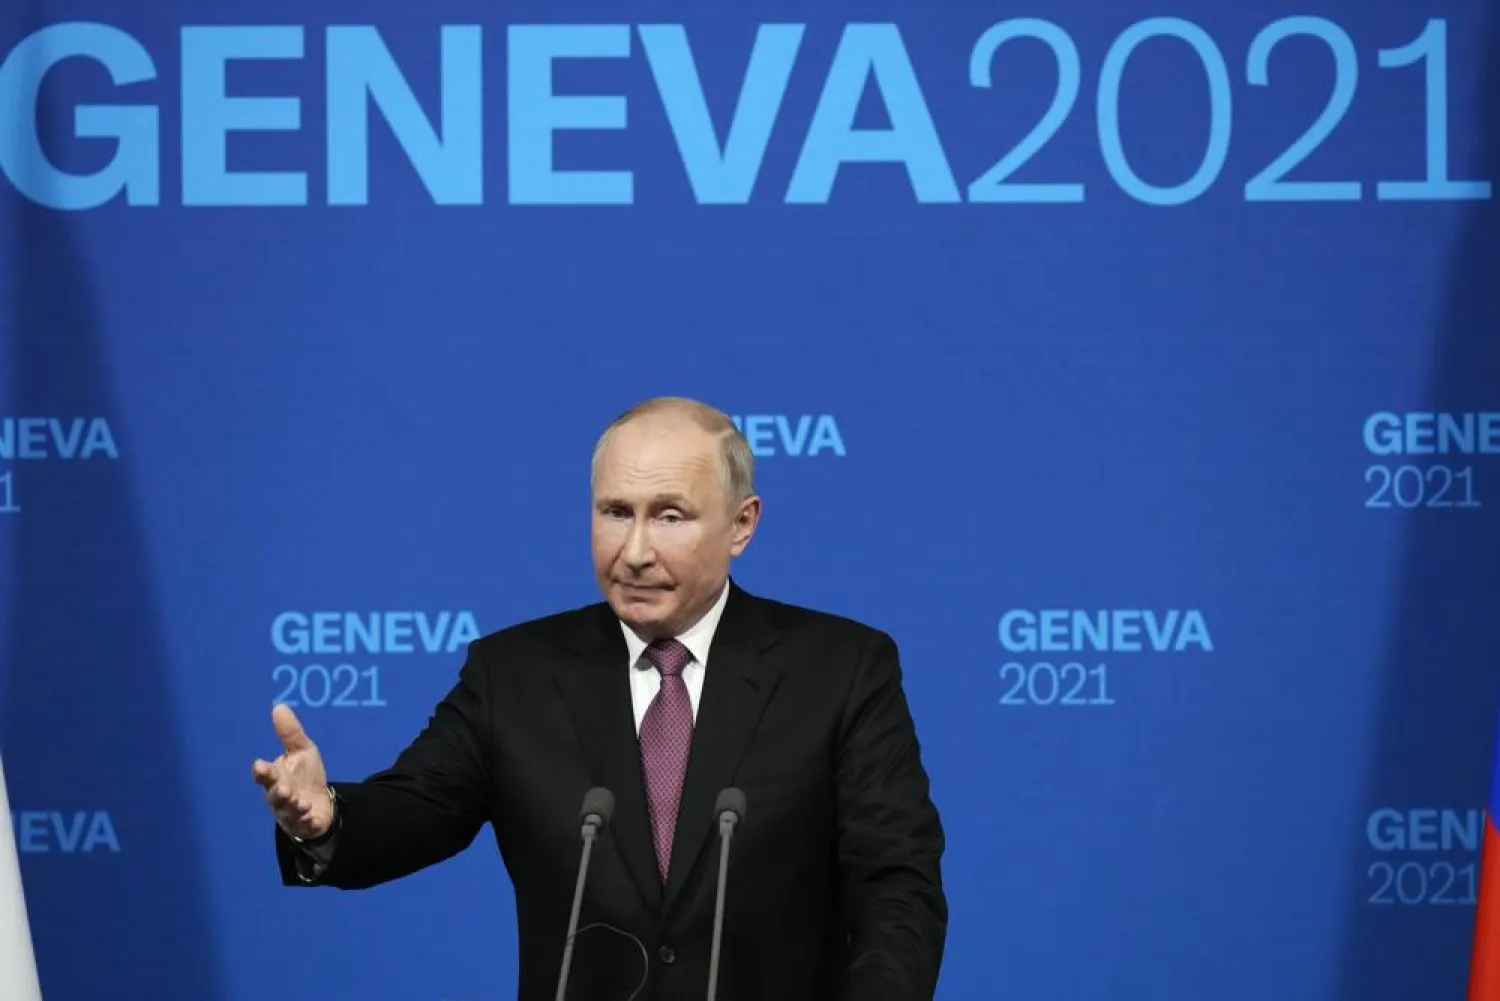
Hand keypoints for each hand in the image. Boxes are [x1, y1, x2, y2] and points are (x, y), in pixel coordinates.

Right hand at [251, 704, 334, 839]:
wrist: (320, 804)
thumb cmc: (305, 777)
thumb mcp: (302, 751)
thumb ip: (290, 733)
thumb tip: (279, 706)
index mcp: (276, 777)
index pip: (265, 774)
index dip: (262, 771)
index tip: (259, 765)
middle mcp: (280, 796)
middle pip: (275, 795)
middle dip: (277, 793)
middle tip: (282, 789)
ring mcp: (292, 812)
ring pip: (289, 811)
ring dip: (294, 807)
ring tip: (300, 803)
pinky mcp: (306, 823)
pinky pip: (305, 824)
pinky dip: (308, 822)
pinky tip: (312, 818)